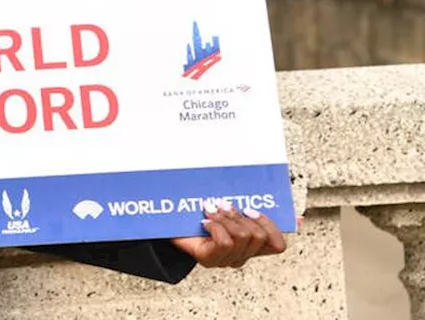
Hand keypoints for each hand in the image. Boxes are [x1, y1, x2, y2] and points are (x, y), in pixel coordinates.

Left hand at [171, 199, 287, 268]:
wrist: (168, 226)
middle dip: (240, 216)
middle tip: (224, 205)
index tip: (252, 209)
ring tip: (212, 210)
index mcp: (250, 246)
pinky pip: (224, 242)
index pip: (276, 245)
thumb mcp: (228, 210)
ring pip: (242, 237)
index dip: (272, 227)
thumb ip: (251, 210)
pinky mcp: (209, 260)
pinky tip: (205, 222)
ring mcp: (225, 260)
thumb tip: (297, 218)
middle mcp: (240, 256)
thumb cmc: (197, 216)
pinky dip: (215, 226)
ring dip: (226, 219)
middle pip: (258, 236)